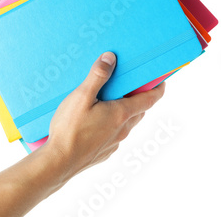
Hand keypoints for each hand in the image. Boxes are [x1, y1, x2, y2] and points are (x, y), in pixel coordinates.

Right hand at [45, 52, 165, 180]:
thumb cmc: (70, 129)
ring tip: (110, 100)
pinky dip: (112, 125)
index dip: (158, 88)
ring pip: (127, 123)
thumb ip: (97, 76)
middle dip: (138, 97)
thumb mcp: (81, 96)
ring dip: (124, 111)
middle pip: (139, 110)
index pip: (149, 99)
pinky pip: (114, 135)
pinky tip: (96, 121)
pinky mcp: (104, 152)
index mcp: (121, 113)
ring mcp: (114, 143)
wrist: (59, 162)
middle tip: (130, 84)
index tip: (161, 80)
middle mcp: (123, 129)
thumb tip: (110, 58)